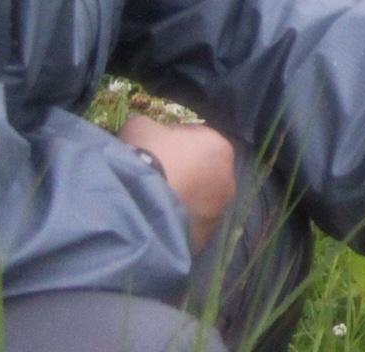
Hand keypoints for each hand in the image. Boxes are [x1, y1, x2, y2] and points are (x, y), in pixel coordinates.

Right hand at [119, 115, 236, 252]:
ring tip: (152, 202)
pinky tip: (154, 221)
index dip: (174, 143)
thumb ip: (152, 128)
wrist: (136, 205)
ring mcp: (218, 212)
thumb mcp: (141, 127)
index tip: (155, 149)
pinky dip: (176, 223)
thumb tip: (150, 134)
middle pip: (202, 172)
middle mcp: (228, 179)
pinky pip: (189, 225)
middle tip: (154, 176)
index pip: (198, 139)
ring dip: (182, 200)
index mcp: (220, 147)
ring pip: (199, 201)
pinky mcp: (204, 238)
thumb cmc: (144, 157)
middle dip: (183, 173)